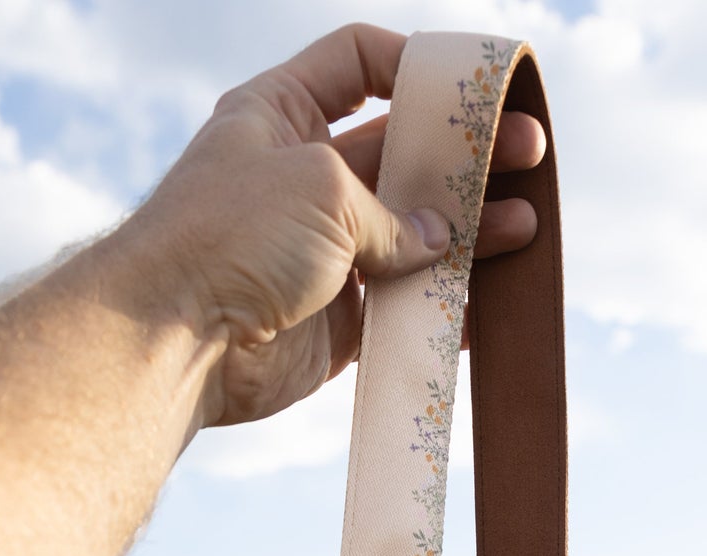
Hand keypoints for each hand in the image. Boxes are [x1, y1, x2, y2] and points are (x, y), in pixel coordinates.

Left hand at [120, 23, 545, 430]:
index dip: (416, 64)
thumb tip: (436, 244)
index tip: (472, 86)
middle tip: (529, 153)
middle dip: (467, 153)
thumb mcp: (322, 186)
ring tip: (526, 228)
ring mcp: (323, 253)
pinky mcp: (336, 323)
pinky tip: (490, 302)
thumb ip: (392, 211)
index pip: (358, 62)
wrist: (177, 342)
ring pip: (413, 235)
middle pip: (402, 152)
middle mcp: (304, 178)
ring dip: (470, 231)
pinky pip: (404, 307)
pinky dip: (447, 306)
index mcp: (282, 114)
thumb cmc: (232, 237)